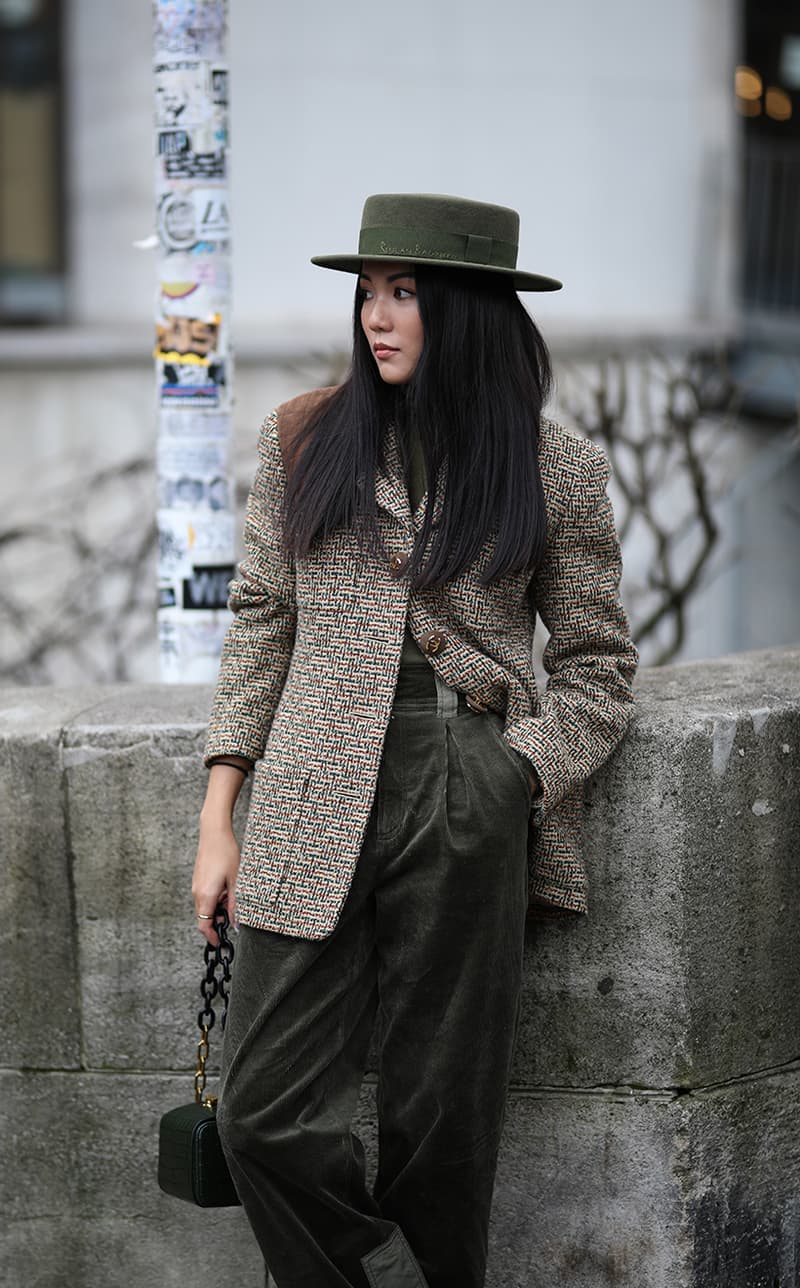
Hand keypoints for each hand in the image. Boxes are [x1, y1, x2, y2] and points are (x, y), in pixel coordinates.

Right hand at [192, 818, 240, 946]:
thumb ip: (236, 905)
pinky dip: (215, 899)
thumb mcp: (236, 882)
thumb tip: (236, 924)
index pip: (204, 926)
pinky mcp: (198, 880)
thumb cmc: (226, 854)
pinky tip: (227, 886)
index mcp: (206, 896)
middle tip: (234, 914)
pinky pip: (205, 897)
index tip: (221, 942)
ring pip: (205, 907)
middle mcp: (197, 893)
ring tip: (232, 894)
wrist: (214, 832)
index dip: (212, 937)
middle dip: (219, 921)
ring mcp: (196, 886)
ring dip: (218, 908)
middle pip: (205, 918)